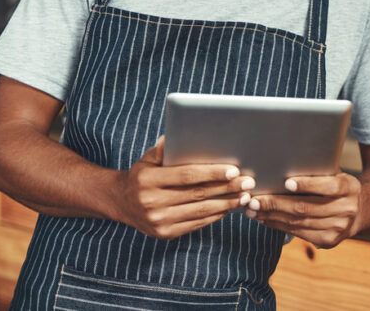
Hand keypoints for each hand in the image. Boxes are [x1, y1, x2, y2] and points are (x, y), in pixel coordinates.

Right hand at [114, 136, 255, 238]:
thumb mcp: (147, 159)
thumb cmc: (142, 175)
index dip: (212, 173)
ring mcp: (158, 221)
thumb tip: (176, 134)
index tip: (234, 169)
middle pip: (198, 194)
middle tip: (248, 182)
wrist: (121, 203)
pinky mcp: (165, 234)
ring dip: (226, 203)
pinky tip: (229, 207)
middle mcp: (151, 202)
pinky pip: (196, 223)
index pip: (187, 175)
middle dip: (227, 187)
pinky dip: (215, 215)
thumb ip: (163, 149)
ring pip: (200, 211)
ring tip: (245, 195)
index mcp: (148, 180)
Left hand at [245, 172, 361, 248]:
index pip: (328, 186)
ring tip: (253, 210)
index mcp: (349, 187)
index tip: (286, 182)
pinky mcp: (328, 241)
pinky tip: (265, 219)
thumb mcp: (335, 174)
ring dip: (272, 217)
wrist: (358, 211)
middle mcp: (346, 209)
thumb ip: (317, 171)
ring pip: (298, 222)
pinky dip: (278, 225)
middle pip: (306, 207)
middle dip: (276, 204)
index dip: (307, 184)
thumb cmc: (337, 186)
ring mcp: (338, 228)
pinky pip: (298, 233)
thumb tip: (282, 163)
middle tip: (254, 200)